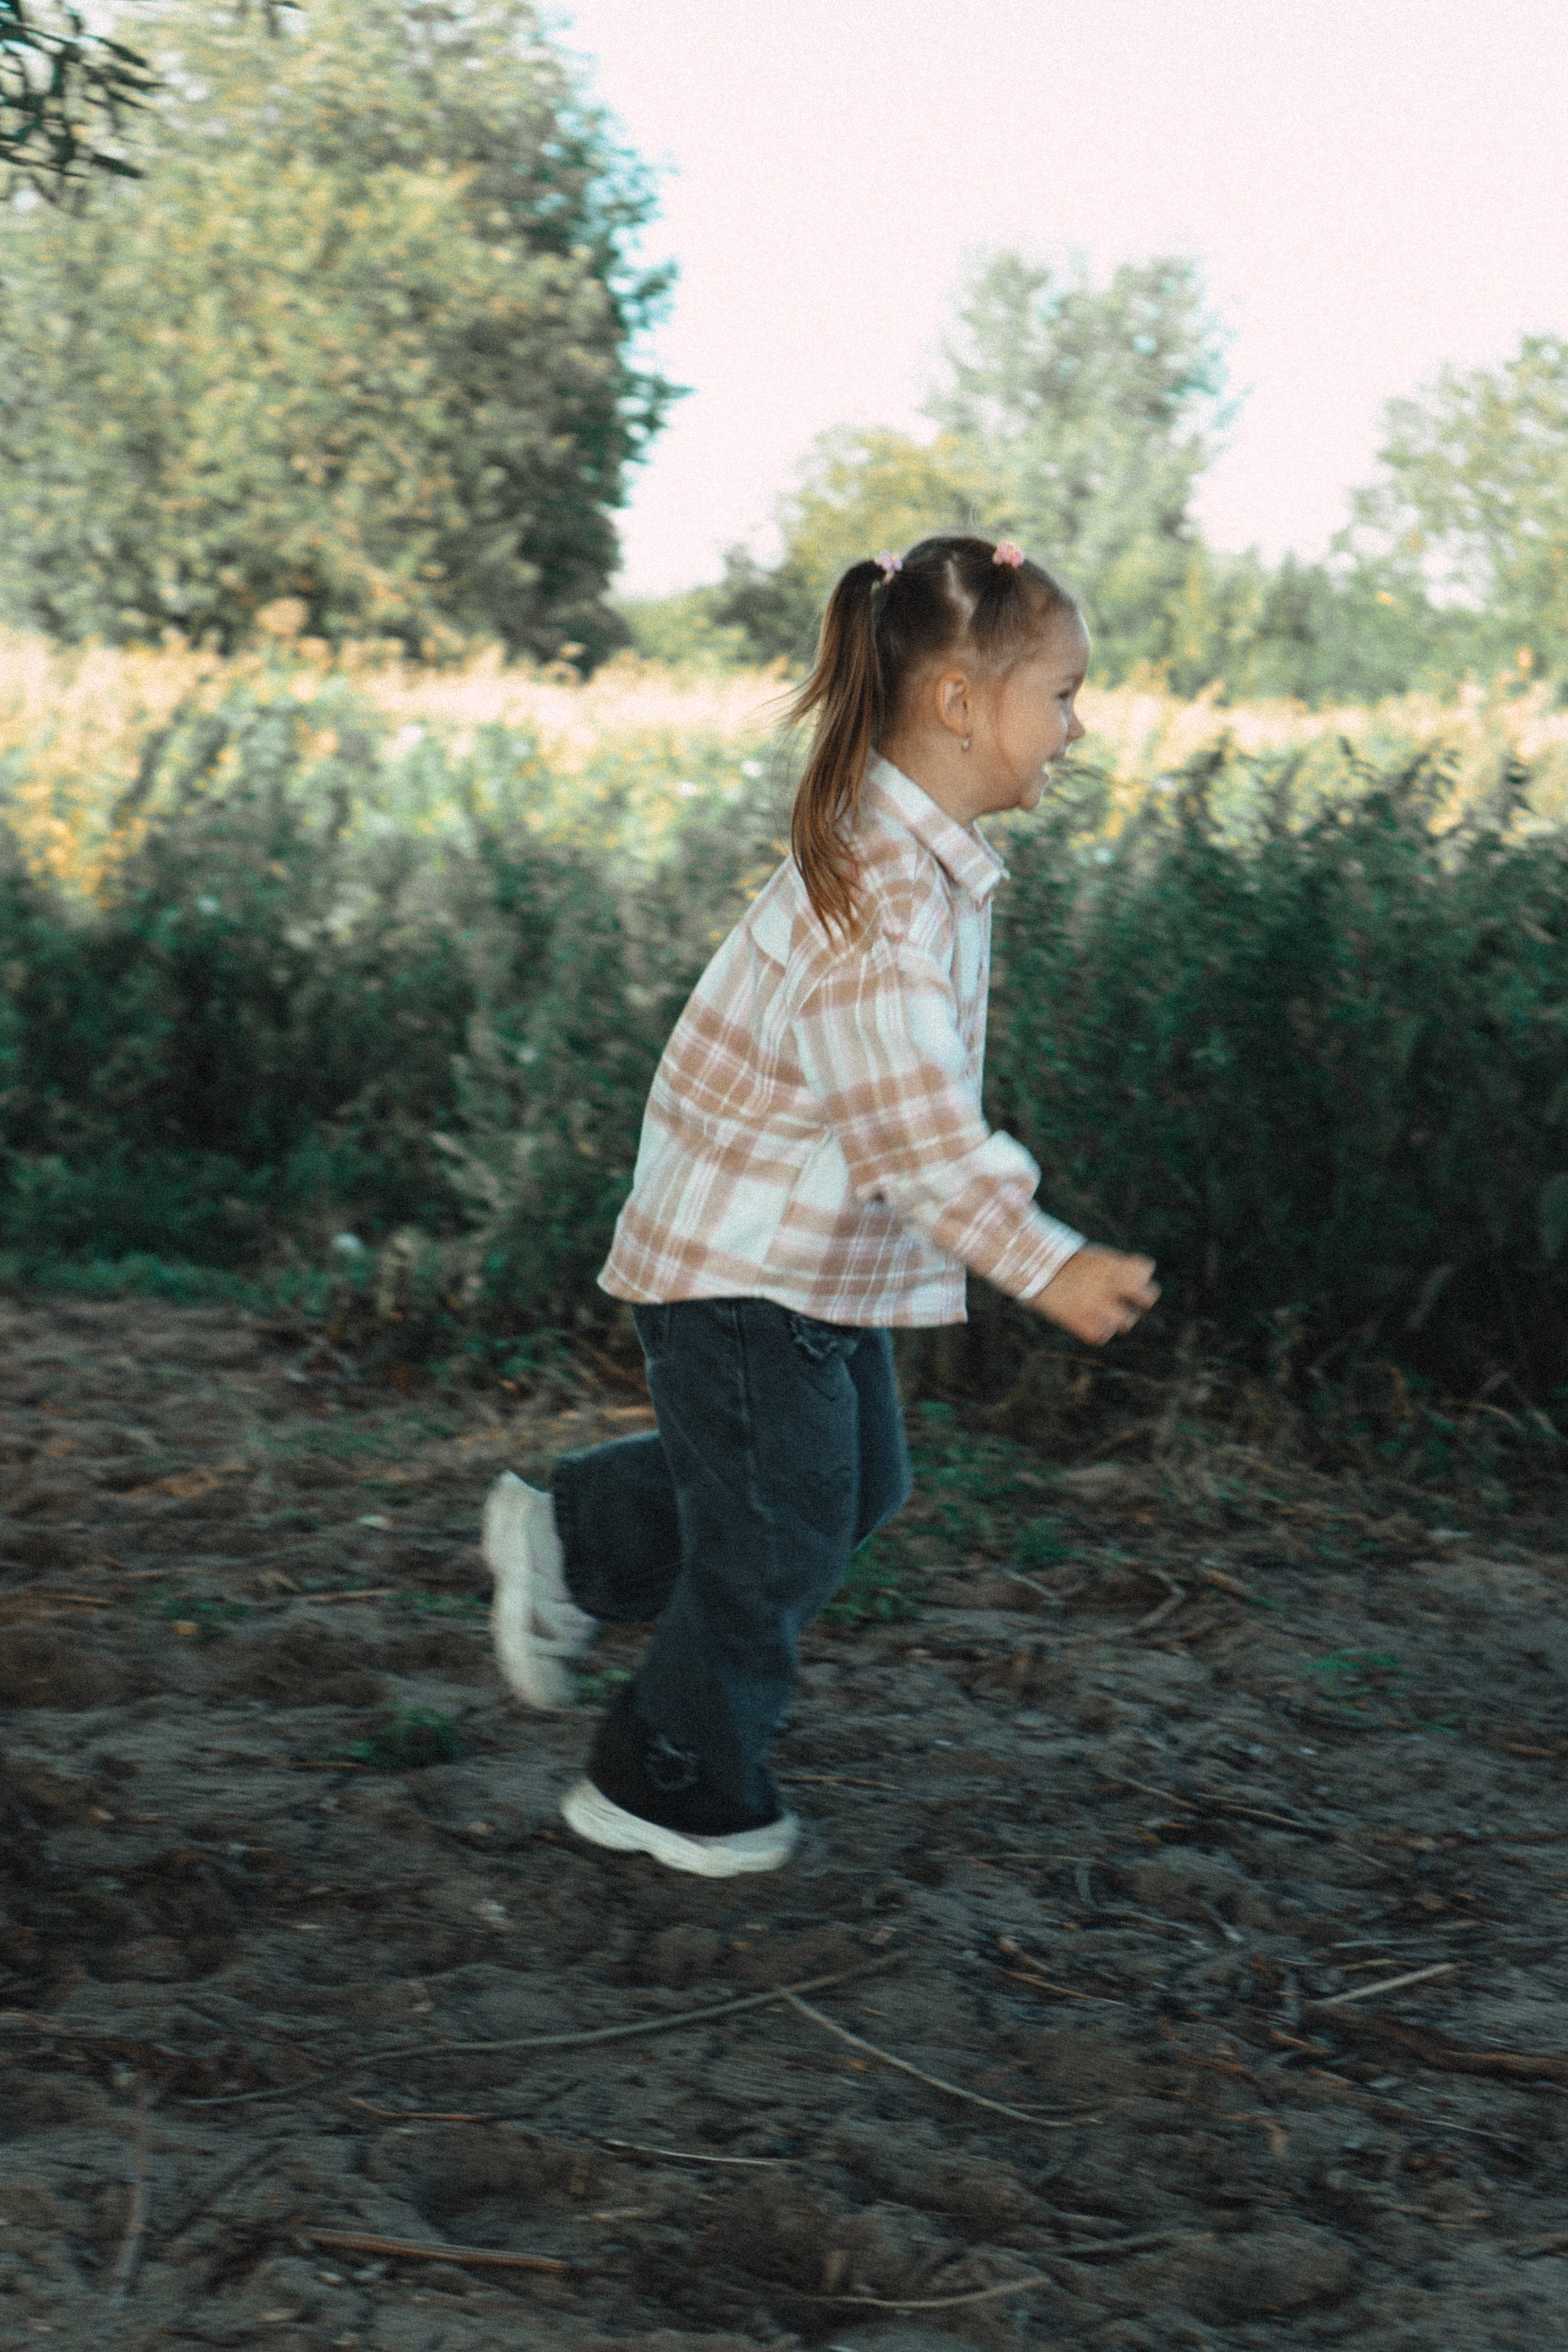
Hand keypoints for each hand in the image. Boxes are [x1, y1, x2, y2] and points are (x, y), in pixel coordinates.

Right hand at [1032, 1246, 1158, 1345]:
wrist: (1029, 1265)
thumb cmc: (1057, 1259)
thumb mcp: (1089, 1257)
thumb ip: (1111, 1268)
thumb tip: (1130, 1281)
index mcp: (1110, 1263)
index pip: (1145, 1270)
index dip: (1140, 1275)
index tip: (1132, 1278)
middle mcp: (1108, 1283)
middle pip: (1147, 1297)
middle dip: (1143, 1300)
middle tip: (1137, 1302)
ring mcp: (1096, 1304)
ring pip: (1127, 1321)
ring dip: (1120, 1319)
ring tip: (1108, 1316)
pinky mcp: (1081, 1321)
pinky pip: (1101, 1335)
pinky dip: (1098, 1331)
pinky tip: (1090, 1323)